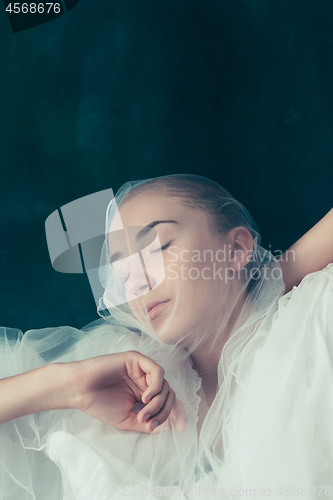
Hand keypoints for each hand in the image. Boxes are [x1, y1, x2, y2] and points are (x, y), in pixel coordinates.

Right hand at [63, 350, 186, 433]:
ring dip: (158, 403)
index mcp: (144, 392)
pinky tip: (144, 398)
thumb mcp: (127, 420)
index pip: (168, 401)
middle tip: (148, 423)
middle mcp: (145, 380)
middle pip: (169, 394)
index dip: (178, 414)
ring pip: (165, 384)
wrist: (79, 390)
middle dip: (164, 412)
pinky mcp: (136, 359)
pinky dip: (155, 386)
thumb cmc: (99, 403)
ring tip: (142, 414)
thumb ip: (147, 424)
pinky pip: (157, 371)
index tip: (183, 429)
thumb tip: (170, 428)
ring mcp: (141, 369)